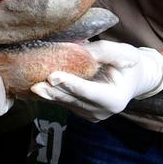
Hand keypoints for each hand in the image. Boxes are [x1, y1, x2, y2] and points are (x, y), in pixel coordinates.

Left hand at [30, 41, 162, 121]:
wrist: (133, 78)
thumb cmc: (129, 64)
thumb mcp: (123, 53)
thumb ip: (102, 51)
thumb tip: (76, 48)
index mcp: (115, 100)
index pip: (89, 91)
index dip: (70, 84)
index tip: (52, 77)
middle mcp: (101, 112)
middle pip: (72, 99)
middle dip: (53, 91)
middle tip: (34, 83)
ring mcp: (90, 114)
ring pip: (64, 102)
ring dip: (48, 93)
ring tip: (30, 83)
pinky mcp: (80, 111)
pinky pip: (62, 102)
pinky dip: (50, 93)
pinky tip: (35, 86)